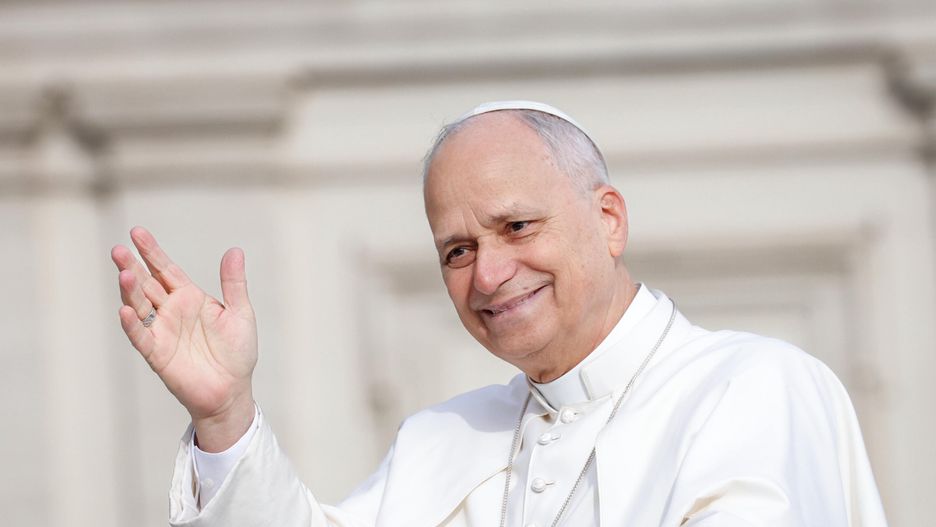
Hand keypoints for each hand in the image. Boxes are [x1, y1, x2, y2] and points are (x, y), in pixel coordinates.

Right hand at [112, 226, 256, 450]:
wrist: (233, 390)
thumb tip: (234, 250)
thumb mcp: (240, 312)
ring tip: (123, 273)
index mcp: (189, 297)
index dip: (151, 252)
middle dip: (132, 267)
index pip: (165, 269)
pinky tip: (125, 310)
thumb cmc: (237, 352)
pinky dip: (132, 325)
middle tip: (118, 249)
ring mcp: (162, 332)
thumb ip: (233, 283)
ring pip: (140, 307)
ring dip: (130, 291)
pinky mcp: (158, 354)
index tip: (137, 232)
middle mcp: (172, 311)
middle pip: (146, 284)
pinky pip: (141, 337)